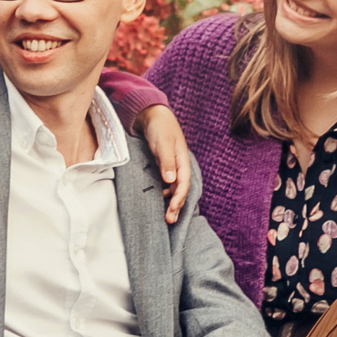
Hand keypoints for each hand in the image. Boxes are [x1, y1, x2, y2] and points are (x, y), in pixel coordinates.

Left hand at [137, 105, 192, 224]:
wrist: (153, 115)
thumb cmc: (160, 127)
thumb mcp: (163, 143)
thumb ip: (167, 161)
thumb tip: (171, 180)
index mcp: (183, 161)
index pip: (184, 184)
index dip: (179, 198)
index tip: (172, 209)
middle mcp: (179, 165)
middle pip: (181, 190)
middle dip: (177, 206)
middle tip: (170, 220)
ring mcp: (172, 166)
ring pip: (174, 188)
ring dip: (171, 202)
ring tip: (166, 215)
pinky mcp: (164, 166)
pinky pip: (168, 183)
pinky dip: (166, 193)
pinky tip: (160, 199)